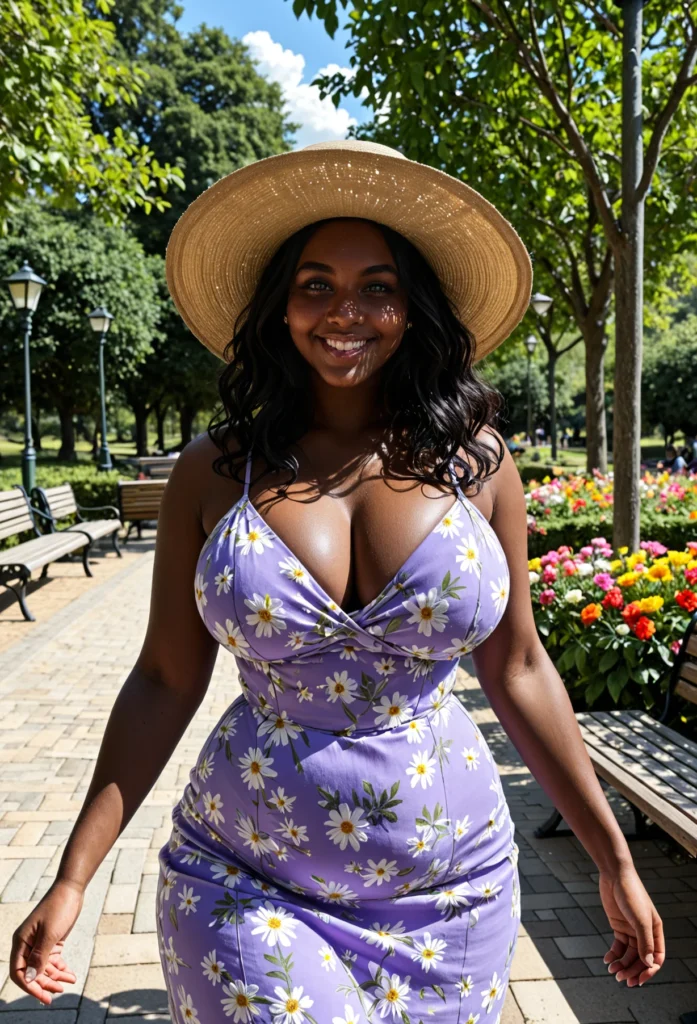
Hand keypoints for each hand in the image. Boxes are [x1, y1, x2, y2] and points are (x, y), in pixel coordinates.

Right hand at [10, 879, 83, 1003]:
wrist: (71, 889)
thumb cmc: (58, 908)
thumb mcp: (50, 934)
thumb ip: (39, 957)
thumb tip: (29, 979)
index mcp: (21, 942)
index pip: (18, 972)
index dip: (29, 986)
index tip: (43, 996)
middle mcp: (27, 944)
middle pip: (31, 972)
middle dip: (44, 983)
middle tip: (58, 992)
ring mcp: (39, 943)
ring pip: (43, 968)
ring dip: (55, 977)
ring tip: (69, 981)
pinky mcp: (51, 941)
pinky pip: (52, 960)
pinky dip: (60, 968)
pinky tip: (71, 975)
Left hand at [599, 865, 664, 986]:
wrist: (614, 875)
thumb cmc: (631, 893)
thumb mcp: (639, 919)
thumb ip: (644, 942)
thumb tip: (649, 964)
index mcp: (655, 931)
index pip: (656, 957)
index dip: (649, 971)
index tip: (639, 980)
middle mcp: (644, 932)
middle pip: (641, 959)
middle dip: (633, 971)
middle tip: (621, 980)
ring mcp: (631, 930)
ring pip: (628, 954)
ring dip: (621, 964)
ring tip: (612, 971)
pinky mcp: (618, 926)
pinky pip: (618, 945)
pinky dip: (613, 954)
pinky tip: (607, 960)